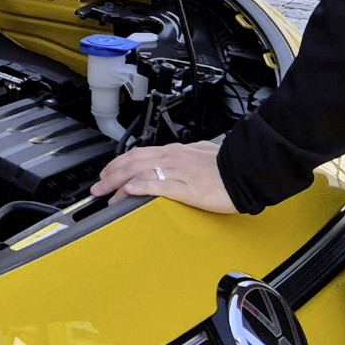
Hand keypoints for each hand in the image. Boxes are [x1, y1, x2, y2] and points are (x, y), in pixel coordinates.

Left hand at [90, 141, 239, 214]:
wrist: (246, 170)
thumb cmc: (228, 166)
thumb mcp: (202, 155)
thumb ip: (186, 158)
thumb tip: (176, 160)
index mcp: (176, 151)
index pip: (139, 154)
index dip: (119, 164)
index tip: (108, 173)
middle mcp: (172, 158)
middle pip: (132, 162)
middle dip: (111, 174)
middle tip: (98, 187)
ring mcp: (177, 171)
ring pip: (139, 172)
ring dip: (118, 183)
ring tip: (105, 194)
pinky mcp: (185, 187)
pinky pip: (156, 184)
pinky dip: (138, 187)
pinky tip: (127, 192)